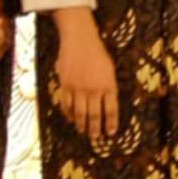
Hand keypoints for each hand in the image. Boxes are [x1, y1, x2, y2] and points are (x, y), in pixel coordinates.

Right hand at [51, 13, 120, 141]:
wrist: (80, 40)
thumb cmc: (98, 54)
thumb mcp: (110, 70)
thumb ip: (109, 87)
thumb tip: (108, 104)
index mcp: (109, 85)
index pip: (111, 110)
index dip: (111, 123)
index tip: (111, 133)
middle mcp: (94, 89)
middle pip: (95, 115)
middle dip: (96, 129)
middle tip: (95, 138)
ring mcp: (78, 88)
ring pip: (80, 113)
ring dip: (82, 124)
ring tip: (84, 132)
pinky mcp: (65, 86)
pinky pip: (67, 105)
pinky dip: (69, 114)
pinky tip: (72, 119)